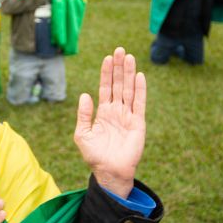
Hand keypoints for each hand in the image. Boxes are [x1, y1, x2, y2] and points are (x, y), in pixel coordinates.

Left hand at [74, 47, 145, 197]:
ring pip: (129, 90)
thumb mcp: (82, 134)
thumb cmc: (95, 156)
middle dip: (119, 68)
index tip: (108, 58)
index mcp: (104, 113)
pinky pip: (139, 103)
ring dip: (129, 74)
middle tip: (120, 50)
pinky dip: (140, 90)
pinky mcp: (138, 123)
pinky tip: (139, 76)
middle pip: (118, 85)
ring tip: (129, 57)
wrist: (109, 171)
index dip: (107, 73)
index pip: (106, 88)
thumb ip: (84, 114)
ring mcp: (128, 116)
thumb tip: (85, 94)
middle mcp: (117, 111)